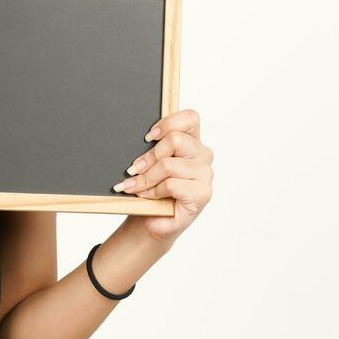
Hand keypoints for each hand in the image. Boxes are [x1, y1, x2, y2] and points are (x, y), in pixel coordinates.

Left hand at [111, 108, 213, 243]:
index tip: (147, 137)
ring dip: (146, 178)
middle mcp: (203, 155)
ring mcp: (205, 174)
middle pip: (175, 140)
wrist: (153, 221)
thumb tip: (141, 138)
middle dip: (149, 156)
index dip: (167, 123)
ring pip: (169, 164)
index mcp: (192, 142)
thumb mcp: (151, 163)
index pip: (190, 118)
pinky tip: (147, 196)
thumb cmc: (152, 189)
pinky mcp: (202, 193)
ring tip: (134, 186)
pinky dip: (153, 191)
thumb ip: (153, 147)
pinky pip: (171, 184)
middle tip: (133, 169)